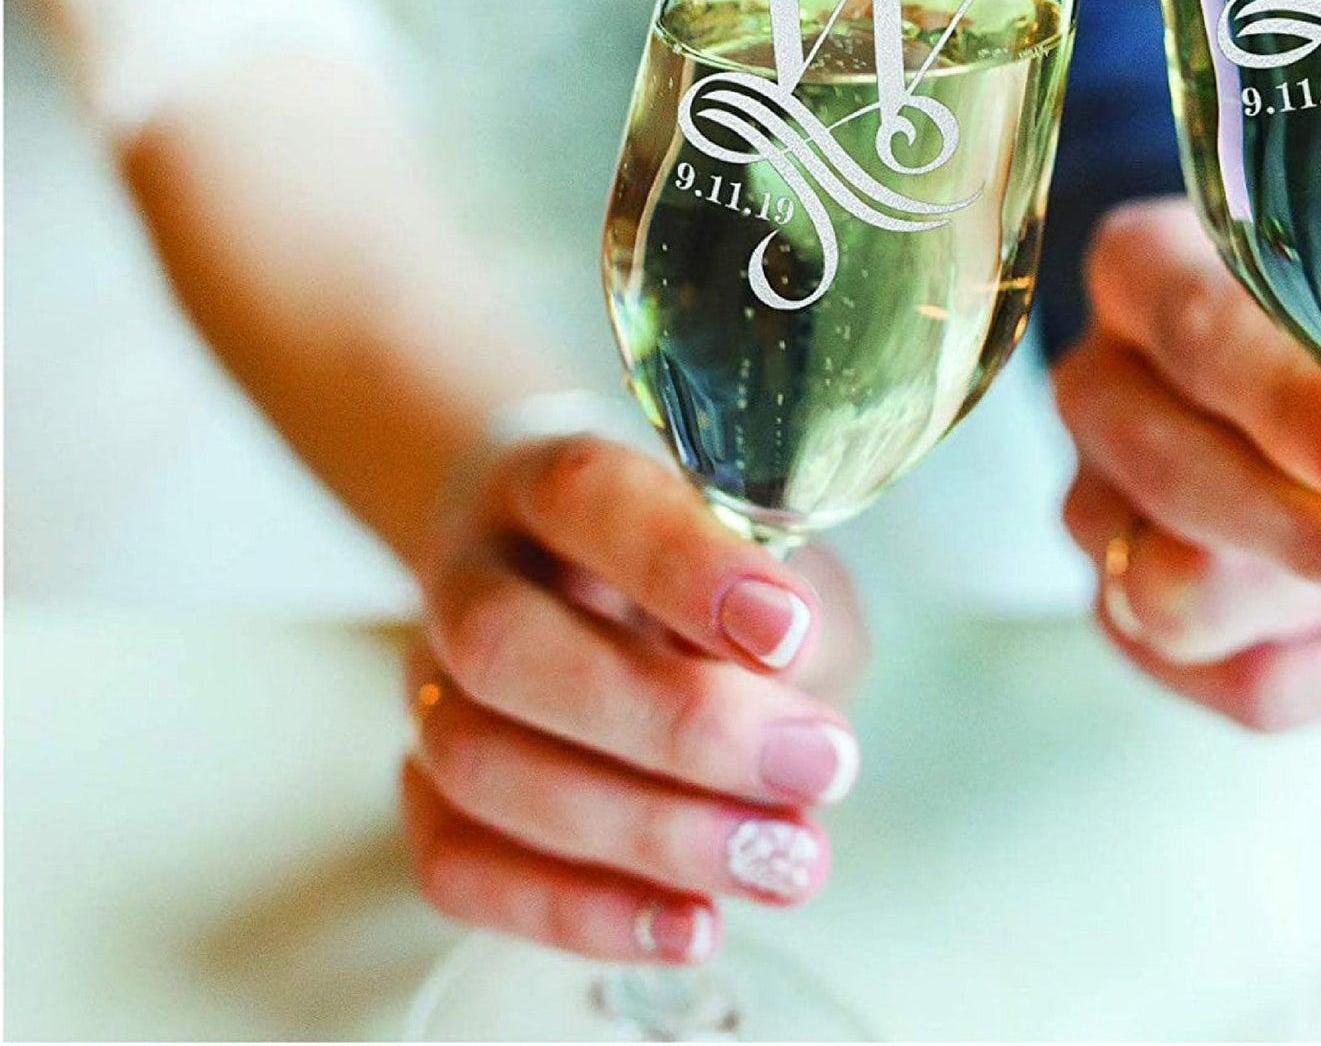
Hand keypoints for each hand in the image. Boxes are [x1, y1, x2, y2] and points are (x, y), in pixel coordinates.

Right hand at [402, 432, 867, 963]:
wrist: (572, 569)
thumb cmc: (695, 559)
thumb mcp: (763, 549)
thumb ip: (780, 612)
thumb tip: (794, 699)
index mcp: (547, 480)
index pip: (589, 497)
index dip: (683, 565)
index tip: (790, 630)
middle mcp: (469, 573)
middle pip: (509, 648)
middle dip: (677, 725)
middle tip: (820, 764)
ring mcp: (428, 682)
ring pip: (480, 768)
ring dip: (647, 833)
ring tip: (781, 860)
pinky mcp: (420, 787)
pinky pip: (457, 866)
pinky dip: (578, 909)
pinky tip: (691, 921)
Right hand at [1053, 198, 1320, 730]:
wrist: (1315, 403)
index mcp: (1145, 271)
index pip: (1201, 334)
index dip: (1305, 413)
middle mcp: (1098, 386)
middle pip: (1176, 475)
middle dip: (1319, 538)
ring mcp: (1093, 505)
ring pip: (1177, 593)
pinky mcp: (1123, 615)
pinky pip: (1232, 682)